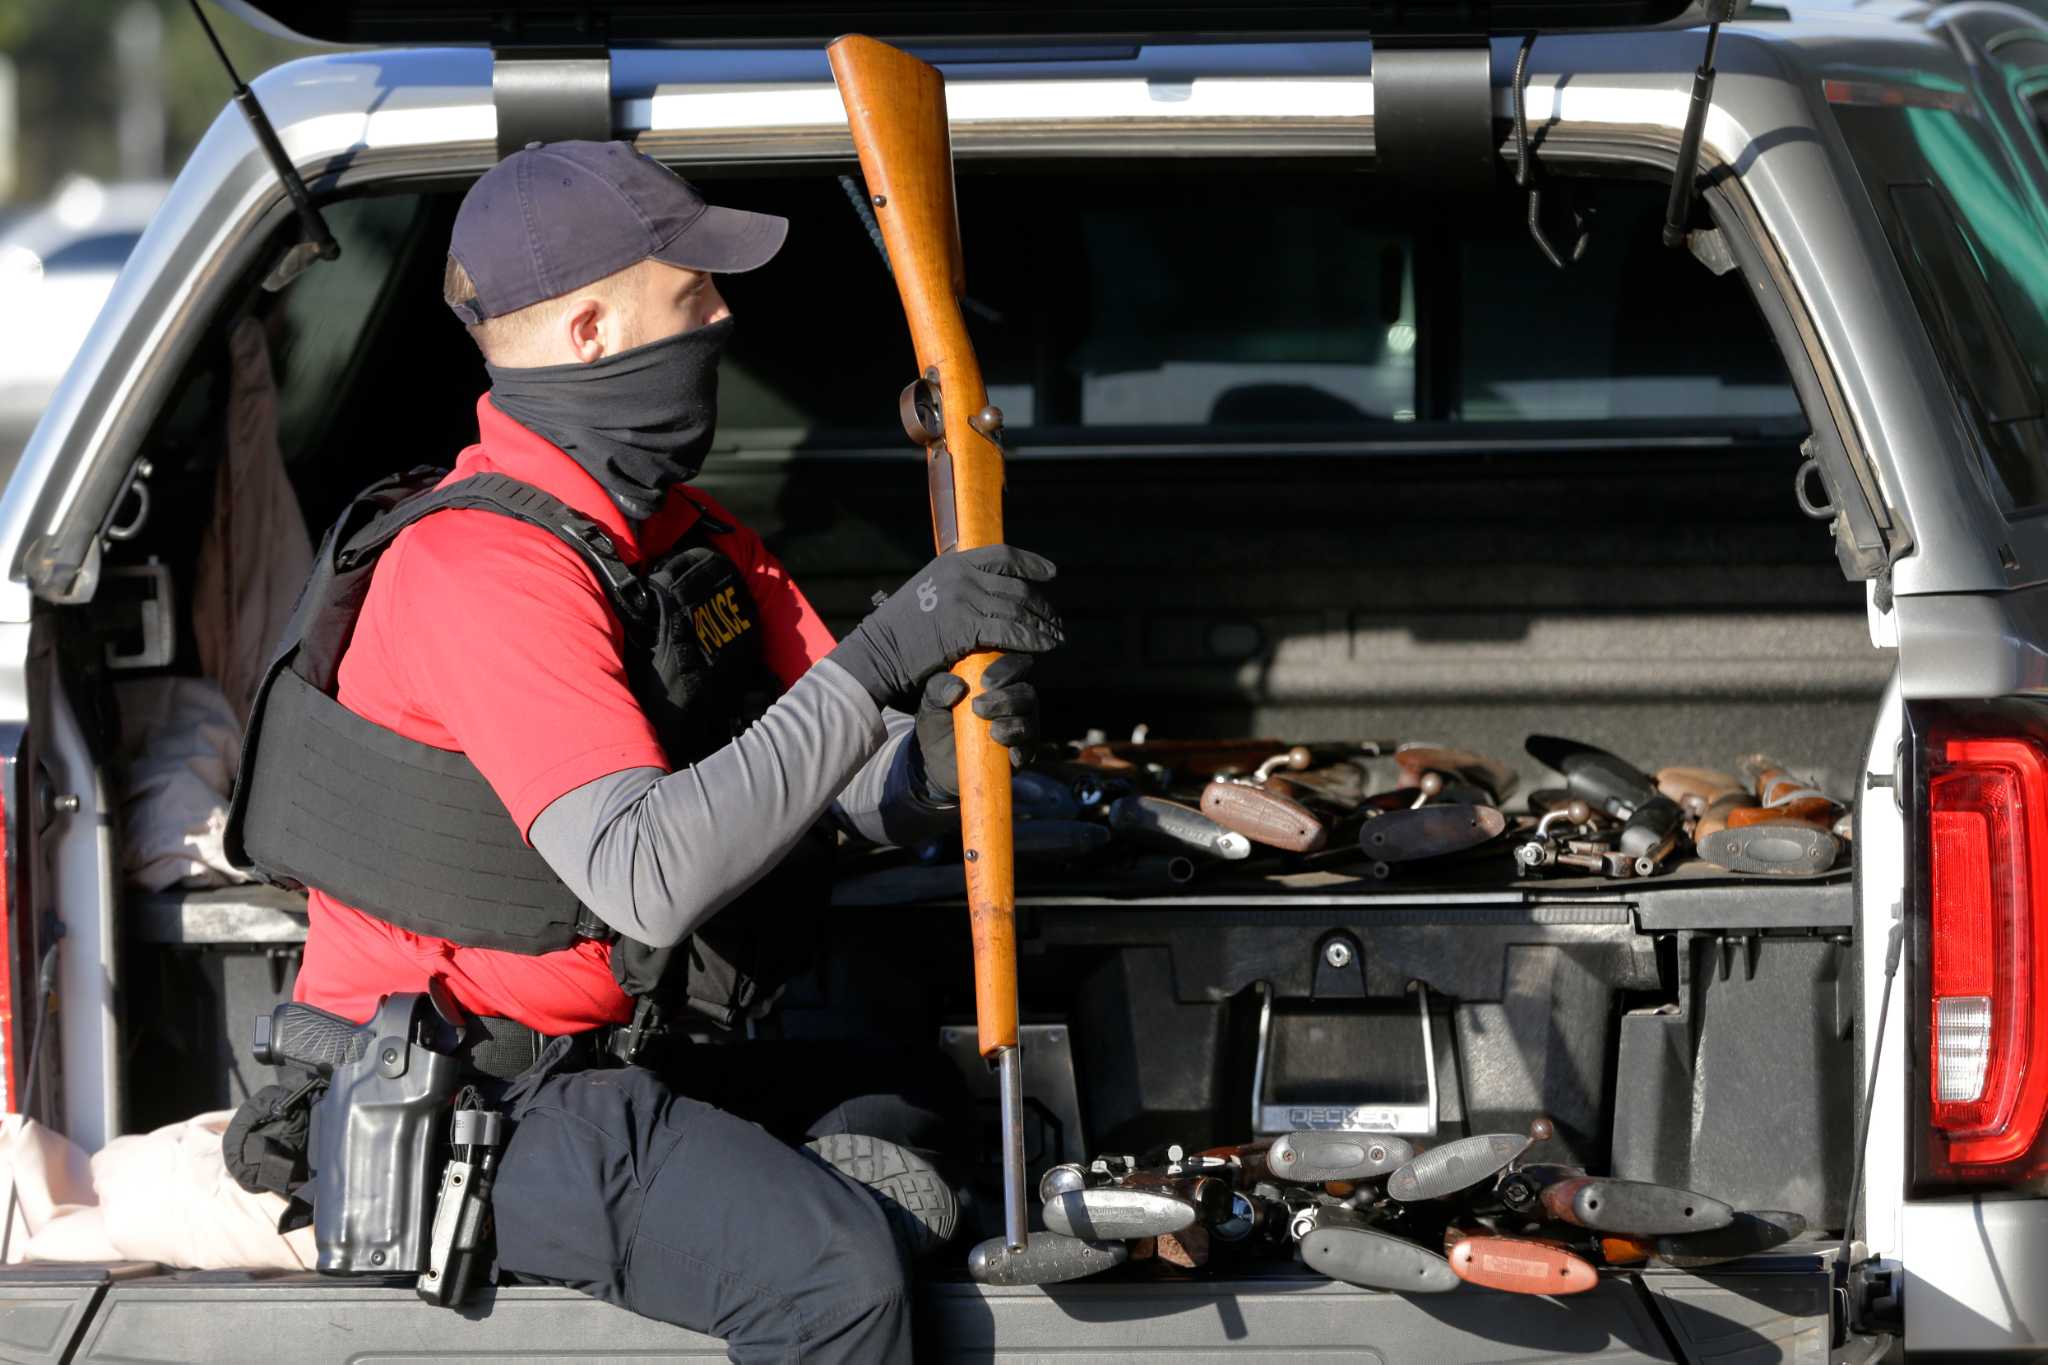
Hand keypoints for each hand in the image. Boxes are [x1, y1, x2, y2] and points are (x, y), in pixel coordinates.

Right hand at [829, 545, 1061, 710]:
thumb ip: (958, 586)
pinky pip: (1010, 632)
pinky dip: (1032, 640)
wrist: (879, 650)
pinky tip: (1043, 648)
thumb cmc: (903, 629)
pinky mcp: (965, 627)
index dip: (1031, 563)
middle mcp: (962, 575)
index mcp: (954, 562)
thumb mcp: (929, 592)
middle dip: (1042, 606)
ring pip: (1018, 610)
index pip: (1003, 555)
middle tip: (1056, 621)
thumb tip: (986, 588)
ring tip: (1057, 637)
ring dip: (1043, 625)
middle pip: (1017, 587)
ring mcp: (964, 600)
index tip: (1051, 573)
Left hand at [913, 653, 1038, 802]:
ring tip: (992, 732)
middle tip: (978, 708)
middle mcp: (1016, 702)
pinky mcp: (1020, 755)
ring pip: (1030, 722)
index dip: (1006, 670)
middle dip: (1006, 699)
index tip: (984, 683)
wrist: (936, 762)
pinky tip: (1009, 754)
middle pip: (1027, 693)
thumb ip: (939, 686)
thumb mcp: (931, 701)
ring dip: (1013, 725)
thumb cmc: (938, 722)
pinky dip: (1022, 751)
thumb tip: (958, 688)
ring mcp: (1021, 729)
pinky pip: (1029, 751)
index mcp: (999, 681)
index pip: (1016, 665)